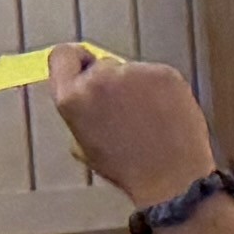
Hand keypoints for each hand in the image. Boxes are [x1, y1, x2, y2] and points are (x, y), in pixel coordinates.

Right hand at [45, 44, 218, 208]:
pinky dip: (161, 89)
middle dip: (110, 81)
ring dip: (137, 86)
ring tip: (148, 120)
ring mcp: (133, 73)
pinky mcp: (163, 73)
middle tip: (124, 109)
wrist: (170, 177)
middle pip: (100, 64)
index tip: (85, 65)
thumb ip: (81, 109)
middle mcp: (98, 79)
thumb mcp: (84, 142)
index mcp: (72, 98)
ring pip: (131, 71)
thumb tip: (86, 89)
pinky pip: (156, 75)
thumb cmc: (127, 168)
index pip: (62, 56)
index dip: (75, 61)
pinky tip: (165, 115)